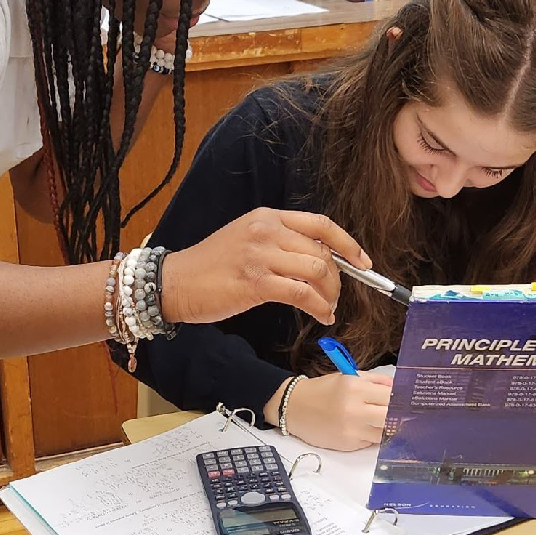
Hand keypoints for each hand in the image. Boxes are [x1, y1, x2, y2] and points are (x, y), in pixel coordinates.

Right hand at [160, 208, 358, 324]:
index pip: (321, 225)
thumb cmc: (211, 267)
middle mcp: (267, 231)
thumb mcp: (247, 240)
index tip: (362, 261)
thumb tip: (320, 261)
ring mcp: (260, 255)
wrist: (173, 283)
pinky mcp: (255, 282)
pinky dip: (319, 307)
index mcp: (267, 218)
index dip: (347, 244)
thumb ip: (280, 244)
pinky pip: (302, 293)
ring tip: (327, 308)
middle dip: (338, 278)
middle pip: (323, 252)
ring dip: (330, 294)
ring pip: (318, 271)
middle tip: (334, 297)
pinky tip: (321, 316)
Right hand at [271, 371, 391, 451]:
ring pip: (383, 433)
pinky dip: (373, 436)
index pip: (391, 396)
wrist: (294, 408)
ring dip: (387, 428)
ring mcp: (350, 430)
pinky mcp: (347, 444)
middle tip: (402, 414)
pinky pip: (370, 442)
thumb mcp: (349, 376)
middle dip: (398, 416)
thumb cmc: (324, 390)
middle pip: (391, 417)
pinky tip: (369, 429)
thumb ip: (376, 381)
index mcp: (355, 389)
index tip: (407, 401)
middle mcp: (354, 410)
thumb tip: (398, 389)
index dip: (401, 399)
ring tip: (386, 422)